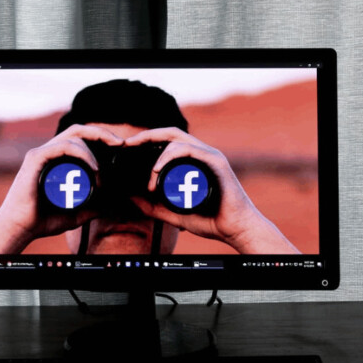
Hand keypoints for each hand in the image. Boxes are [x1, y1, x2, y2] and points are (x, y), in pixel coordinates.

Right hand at [0, 125, 123, 253]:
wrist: (20, 228)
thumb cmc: (42, 220)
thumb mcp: (74, 214)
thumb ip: (90, 209)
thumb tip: (108, 206)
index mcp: (56, 159)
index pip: (81, 138)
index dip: (101, 138)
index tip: (120, 147)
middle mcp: (48, 152)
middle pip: (78, 130)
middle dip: (102, 133)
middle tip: (120, 143)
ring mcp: (41, 153)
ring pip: (73, 138)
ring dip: (93, 152)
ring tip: (101, 172)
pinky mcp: (35, 159)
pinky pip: (62, 146)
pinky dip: (82, 153)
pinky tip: (94, 167)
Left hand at [125, 127, 299, 253]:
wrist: (235, 229)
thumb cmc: (210, 220)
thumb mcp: (173, 213)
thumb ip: (153, 207)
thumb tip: (131, 198)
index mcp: (193, 161)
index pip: (168, 141)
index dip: (147, 139)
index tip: (128, 147)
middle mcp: (202, 154)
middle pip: (170, 133)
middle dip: (146, 135)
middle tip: (128, 144)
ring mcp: (210, 156)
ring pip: (177, 141)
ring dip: (157, 157)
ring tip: (150, 178)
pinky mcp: (216, 162)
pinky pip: (189, 150)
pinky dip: (169, 156)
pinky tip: (157, 169)